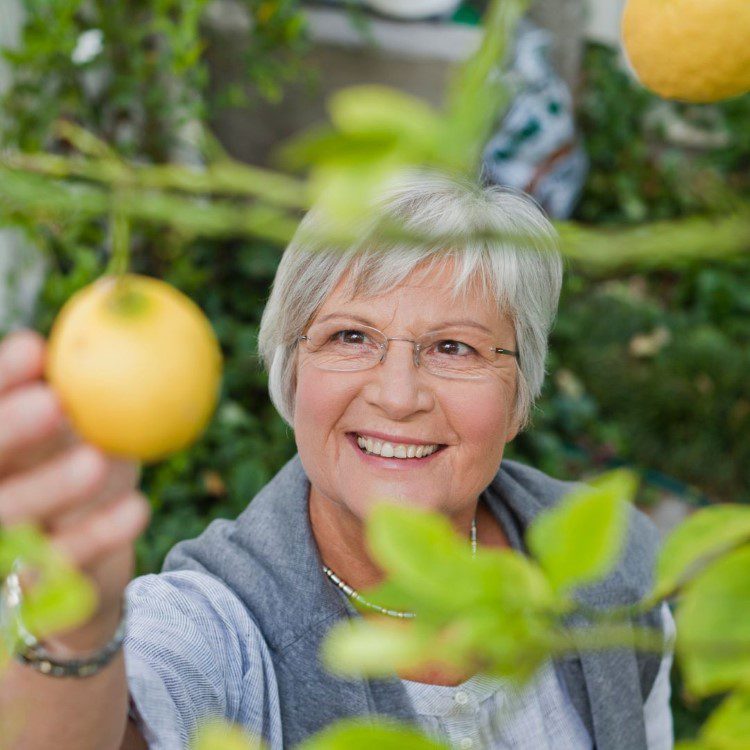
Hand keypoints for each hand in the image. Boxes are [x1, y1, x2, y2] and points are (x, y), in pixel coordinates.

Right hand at [0, 329, 150, 651]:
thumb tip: (114, 291)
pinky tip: (139, 510)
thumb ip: (85, 380)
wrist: (81, 569)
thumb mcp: (82, 428)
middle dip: (8, 430)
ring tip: (98, 461)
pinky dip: (99, 536)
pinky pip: (62, 564)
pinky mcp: (29, 594)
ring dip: (52, 486)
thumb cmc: (79, 480)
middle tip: (55, 403)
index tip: (34, 349)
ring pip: (10, 516)